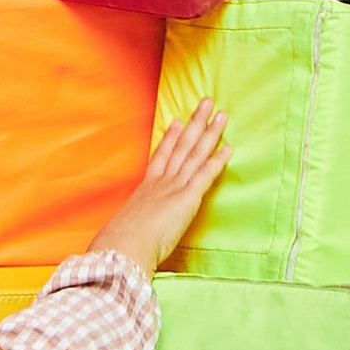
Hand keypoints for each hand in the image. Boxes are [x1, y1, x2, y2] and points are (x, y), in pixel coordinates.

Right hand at [92, 101, 229, 272]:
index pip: (160, 157)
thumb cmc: (121, 243)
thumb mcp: (125, 227)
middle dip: (195, 123)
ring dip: (210, 133)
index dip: (170, 138)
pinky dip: (217, 160)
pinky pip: (205, 175)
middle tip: (207, 103)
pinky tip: (228, 147)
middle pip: (181, 146)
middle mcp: (161, 182)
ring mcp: (174, 187)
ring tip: (221, 114)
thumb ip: (132, 224)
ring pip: (195, 153)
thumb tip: (128, 232)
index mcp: (145, 189)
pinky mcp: (187, 198)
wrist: (124, 246)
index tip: (177, 121)